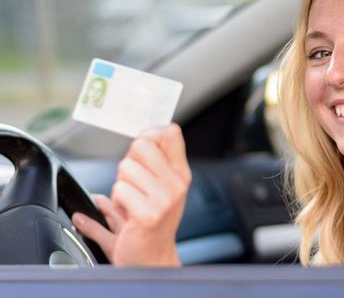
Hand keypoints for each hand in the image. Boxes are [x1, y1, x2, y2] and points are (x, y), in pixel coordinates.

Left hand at [72, 123, 190, 265]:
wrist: (152, 258)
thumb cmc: (152, 222)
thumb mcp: (161, 187)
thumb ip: (155, 161)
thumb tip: (142, 136)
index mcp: (180, 173)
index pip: (170, 132)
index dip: (149, 135)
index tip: (141, 148)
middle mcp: (176, 183)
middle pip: (142, 144)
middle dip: (129, 161)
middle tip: (133, 181)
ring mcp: (165, 198)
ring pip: (126, 167)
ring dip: (120, 185)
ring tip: (130, 201)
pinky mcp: (149, 214)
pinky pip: (120, 190)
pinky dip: (115, 203)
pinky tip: (126, 213)